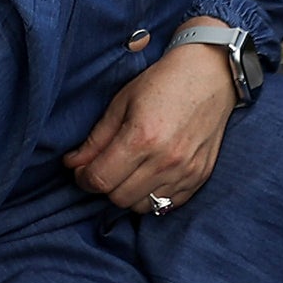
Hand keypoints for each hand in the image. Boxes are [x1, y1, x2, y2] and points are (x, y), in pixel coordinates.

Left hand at [65, 41, 235, 211]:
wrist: (210, 76)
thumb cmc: (162, 83)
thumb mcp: (121, 102)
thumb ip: (96, 139)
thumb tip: (72, 164)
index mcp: (141, 138)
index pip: (101, 179)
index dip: (83, 178)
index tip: (80, 170)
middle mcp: (165, 161)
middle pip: (119, 198)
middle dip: (104, 186)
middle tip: (103, 168)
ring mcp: (185, 172)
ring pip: (142, 206)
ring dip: (128, 194)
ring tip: (127, 172)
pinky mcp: (200, 177)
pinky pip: (168, 205)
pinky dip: (153, 197)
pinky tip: (149, 176)